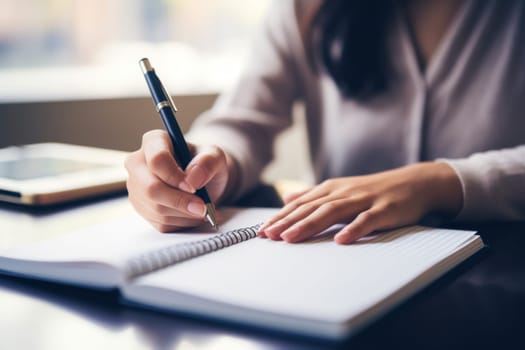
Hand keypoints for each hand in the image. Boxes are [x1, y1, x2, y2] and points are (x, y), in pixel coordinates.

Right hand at [125, 129, 236, 231]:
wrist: (203, 180)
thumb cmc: (206, 164)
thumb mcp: (215, 156)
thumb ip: (208, 162)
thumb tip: (193, 180)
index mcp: (154, 142)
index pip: (157, 160)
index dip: (175, 177)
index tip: (194, 187)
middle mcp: (138, 164)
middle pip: (151, 189)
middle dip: (180, 202)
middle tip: (203, 208)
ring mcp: (137, 188)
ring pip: (157, 209)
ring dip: (186, 214)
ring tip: (204, 208)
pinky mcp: (142, 209)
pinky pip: (161, 223)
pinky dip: (183, 222)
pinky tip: (192, 213)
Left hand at [258, 162, 462, 243]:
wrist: (414, 183)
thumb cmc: (374, 190)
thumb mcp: (341, 189)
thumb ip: (314, 195)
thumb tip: (288, 199)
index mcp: (331, 189)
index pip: (301, 204)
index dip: (281, 217)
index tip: (262, 231)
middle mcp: (343, 192)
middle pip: (311, 208)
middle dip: (288, 222)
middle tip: (268, 235)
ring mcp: (364, 200)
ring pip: (333, 212)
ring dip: (310, 225)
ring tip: (291, 238)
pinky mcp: (384, 210)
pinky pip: (367, 220)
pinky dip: (354, 229)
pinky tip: (341, 240)